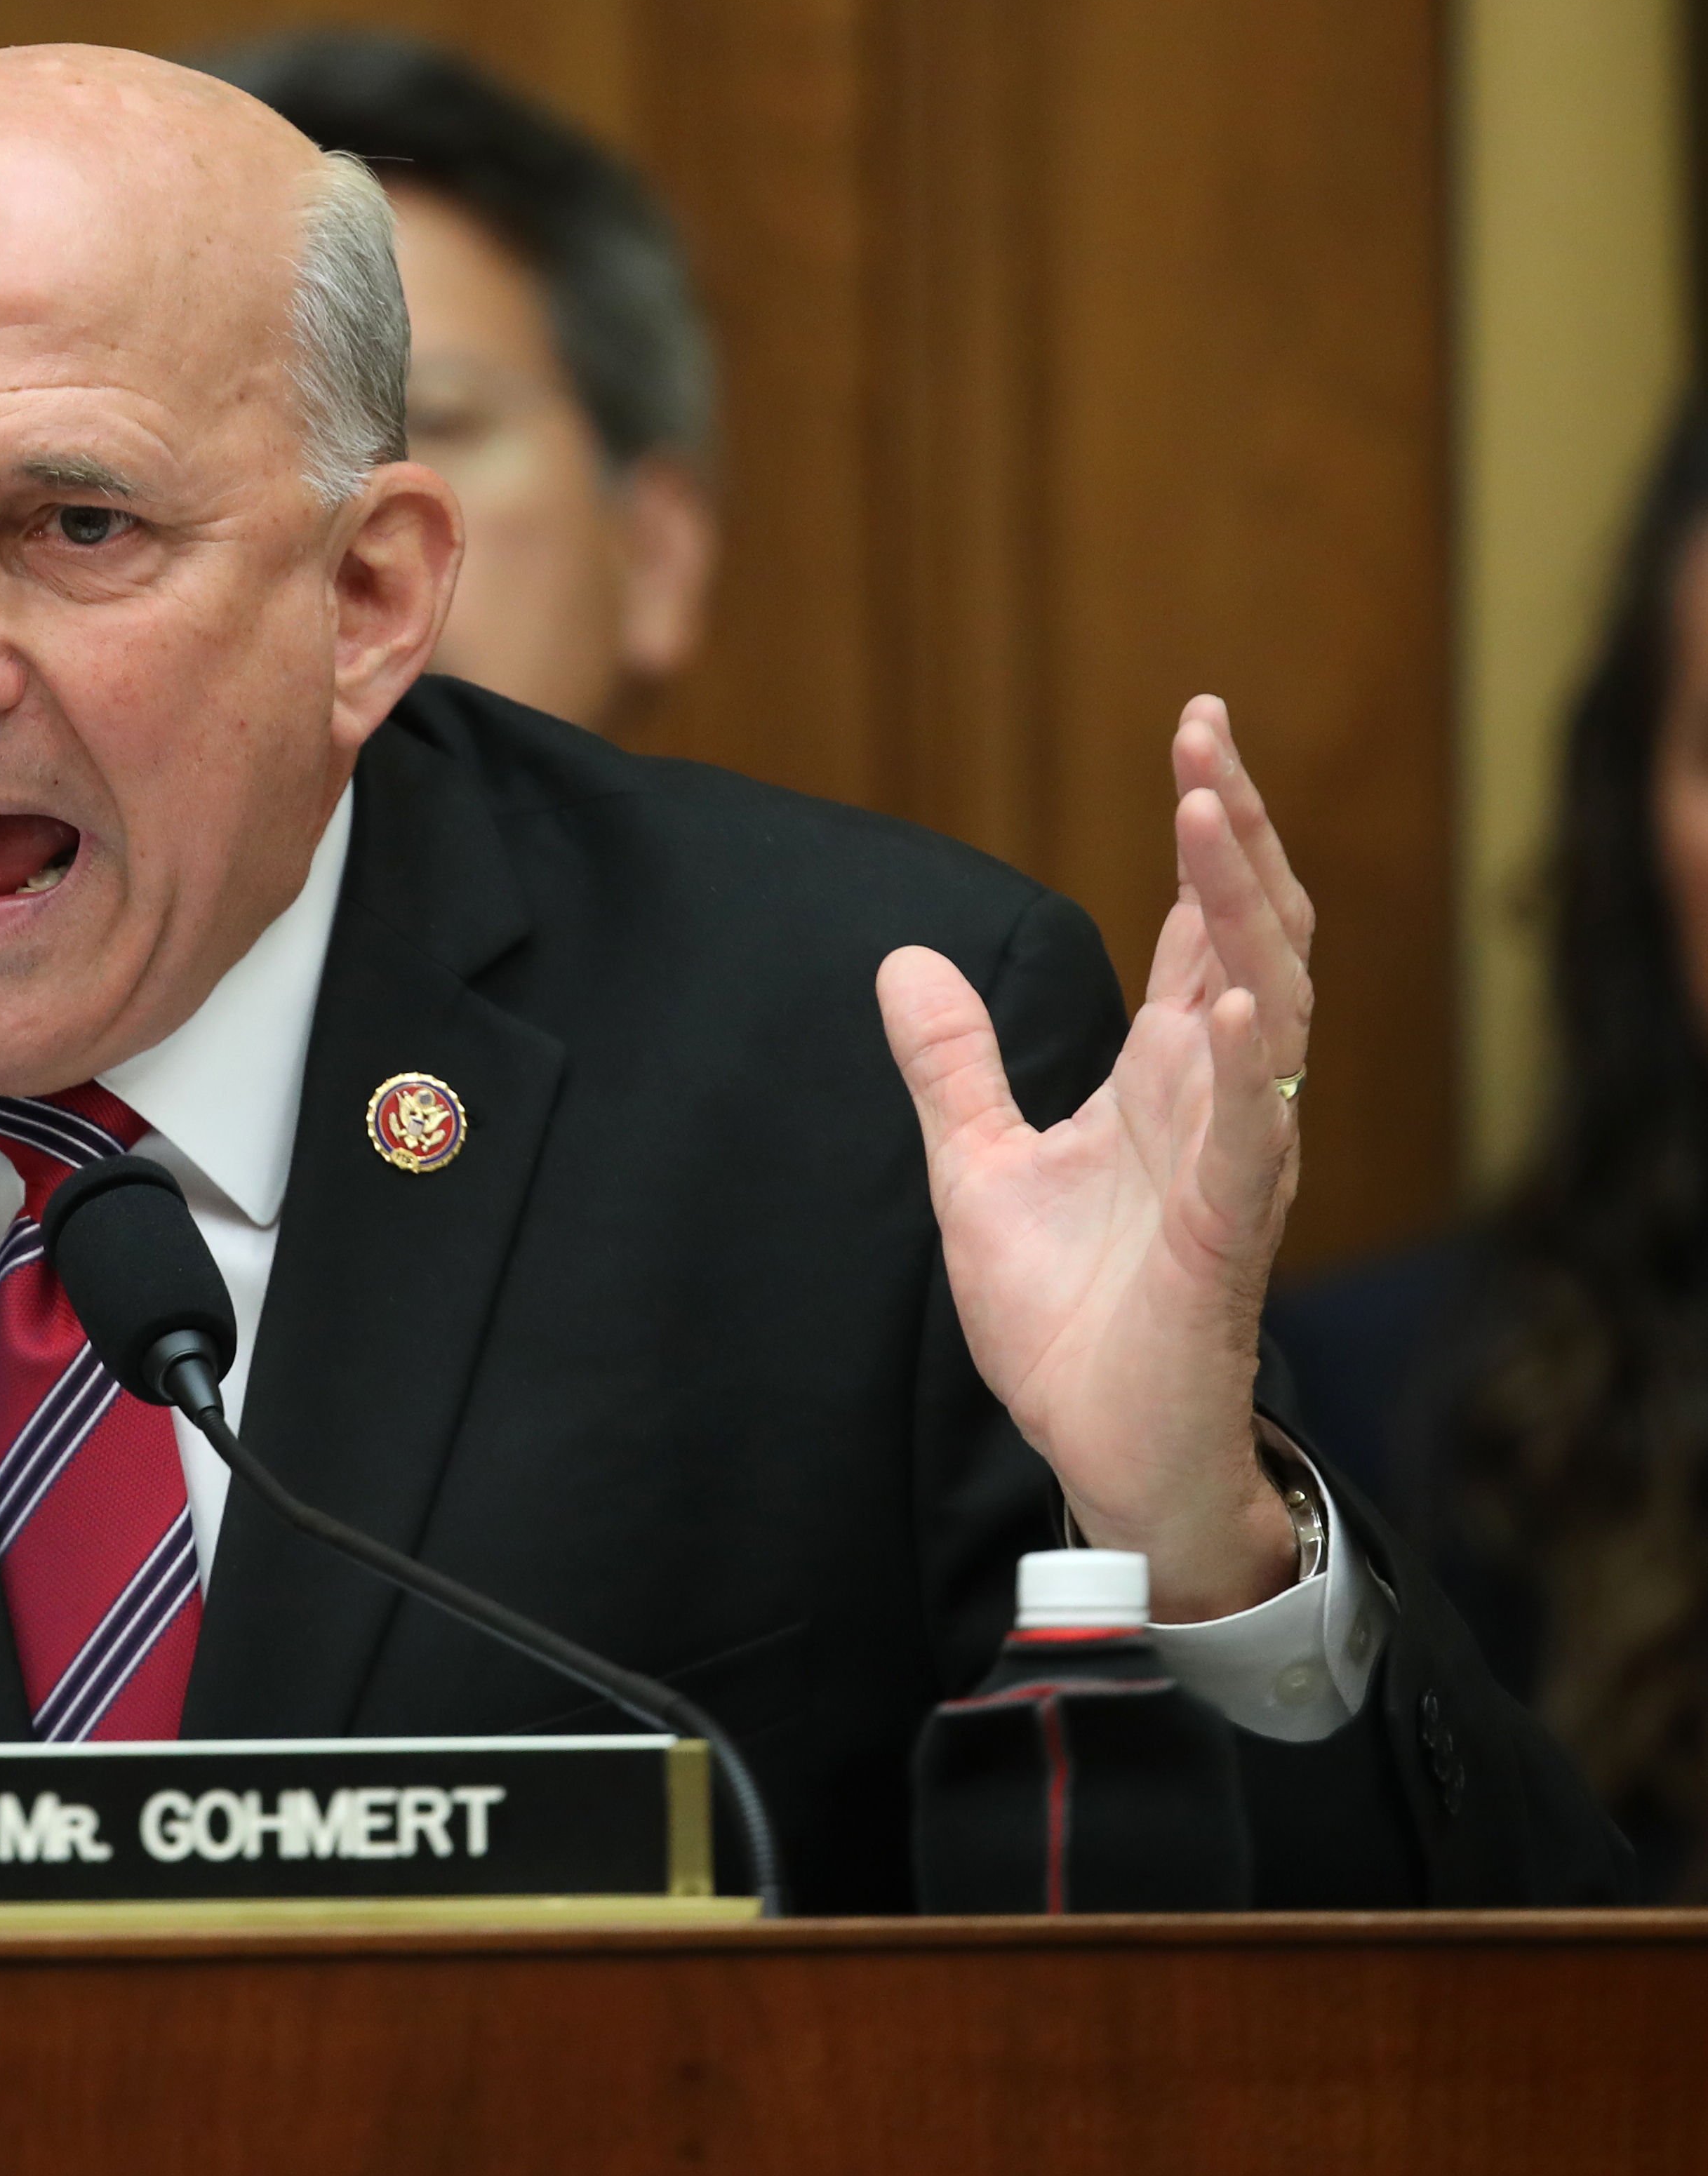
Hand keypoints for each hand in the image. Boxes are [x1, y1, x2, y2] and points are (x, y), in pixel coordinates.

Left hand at [876, 696, 1308, 1620]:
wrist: (1102, 1443)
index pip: (1208, 924)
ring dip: (1244, 909)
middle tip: (1207, 734)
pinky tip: (1247, 996)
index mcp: (1170, 1077)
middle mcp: (1221, 1100)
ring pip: (1271, 1006)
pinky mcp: (1230, 1232)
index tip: (1196, 732)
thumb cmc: (1070, 1316)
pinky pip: (1255, 1133)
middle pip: (1255, 935)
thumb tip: (904, 963)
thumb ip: (953, 1068)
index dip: (1209, 828)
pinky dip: (1255, 1061)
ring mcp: (1237, 1160)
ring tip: (1214, 815)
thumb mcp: (977, 1169)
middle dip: (1235, 833)